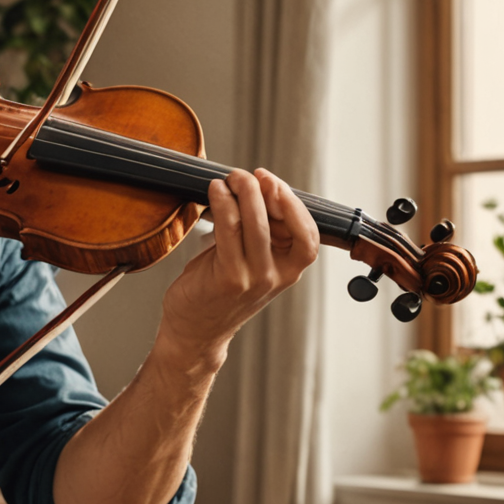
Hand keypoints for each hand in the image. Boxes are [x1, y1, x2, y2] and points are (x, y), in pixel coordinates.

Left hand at [157, 168, 317, 366]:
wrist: (195, 330)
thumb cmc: (217, 290)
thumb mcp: (247, 260)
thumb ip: (257, 232)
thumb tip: (253, 189)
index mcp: (288, 270)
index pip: (308, 234)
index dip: (293, 205)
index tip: (273, 182)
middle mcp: (276, 276)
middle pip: (279, 223)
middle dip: (263, 190)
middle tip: (246, 174)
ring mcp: (254, 279)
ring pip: (255, 225)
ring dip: (243, 194)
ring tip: (230, 178)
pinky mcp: (229, 278)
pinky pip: (229, 233)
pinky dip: (223, 206)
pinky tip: (215, 192)